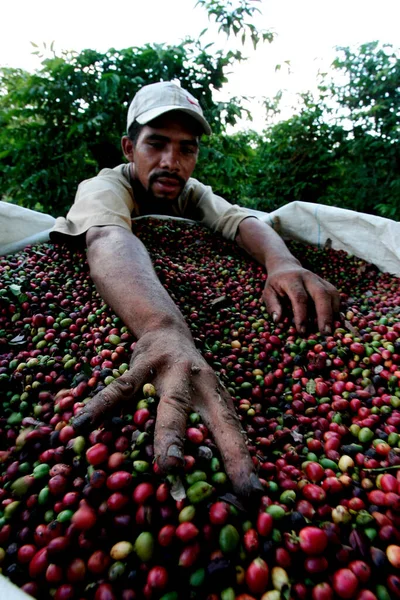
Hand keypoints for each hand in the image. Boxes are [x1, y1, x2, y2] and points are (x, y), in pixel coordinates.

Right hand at [72, 328, 261, 497]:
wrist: (167, 331)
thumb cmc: (188, 379)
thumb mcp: (203, 397)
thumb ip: (203, 431)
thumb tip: (208, 484)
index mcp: (215, 396)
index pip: (231, 430)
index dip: (241, 461)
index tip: (251, 493)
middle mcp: (198, 382)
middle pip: (206, 417)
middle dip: (203, 445)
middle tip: (186, 472)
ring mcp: (170, 371)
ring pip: (168, 404)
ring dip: (164, 434)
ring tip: (161, 462)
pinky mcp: (142, 364)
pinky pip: (121, 389)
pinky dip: (100, 407)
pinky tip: (81, 425)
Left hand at [264, 261, 339, 333]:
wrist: (286, 267)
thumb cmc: (276, 284)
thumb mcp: (268, 293)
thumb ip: (273, 306)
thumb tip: (278, 321)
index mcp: (292, 279)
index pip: (300, 297)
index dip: (302, 315)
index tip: (302, 331)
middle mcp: (308, 277)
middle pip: (321, 294)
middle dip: (325, 314)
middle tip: (325, 333)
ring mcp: (320, 279)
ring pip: (332, 294)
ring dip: (333, 313)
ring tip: (331, 329)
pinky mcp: (327, 284)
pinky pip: (336, 296)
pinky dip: (337, 309)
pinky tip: (335, 321)